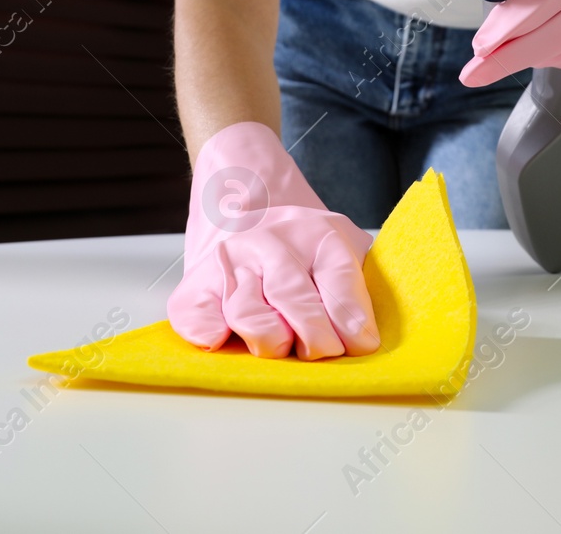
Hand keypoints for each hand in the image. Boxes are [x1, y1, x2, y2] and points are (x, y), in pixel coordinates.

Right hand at [167, 122, 380, 359]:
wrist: (245, 208)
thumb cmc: (304, 250)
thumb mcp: (344, 249)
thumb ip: (357, 287)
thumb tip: (365, 341)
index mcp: (318, 235)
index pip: (339, 280)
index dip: (351, 320)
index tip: (360, 345)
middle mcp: (270, 243)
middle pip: (295, 299)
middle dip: (315, 339)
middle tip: (322, 352)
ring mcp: (230, 262)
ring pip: (249, 315)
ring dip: (271, 343)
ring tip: (282, 346)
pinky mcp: (195, 285)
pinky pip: (197, 319)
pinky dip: (212, 337)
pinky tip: (226, 342)